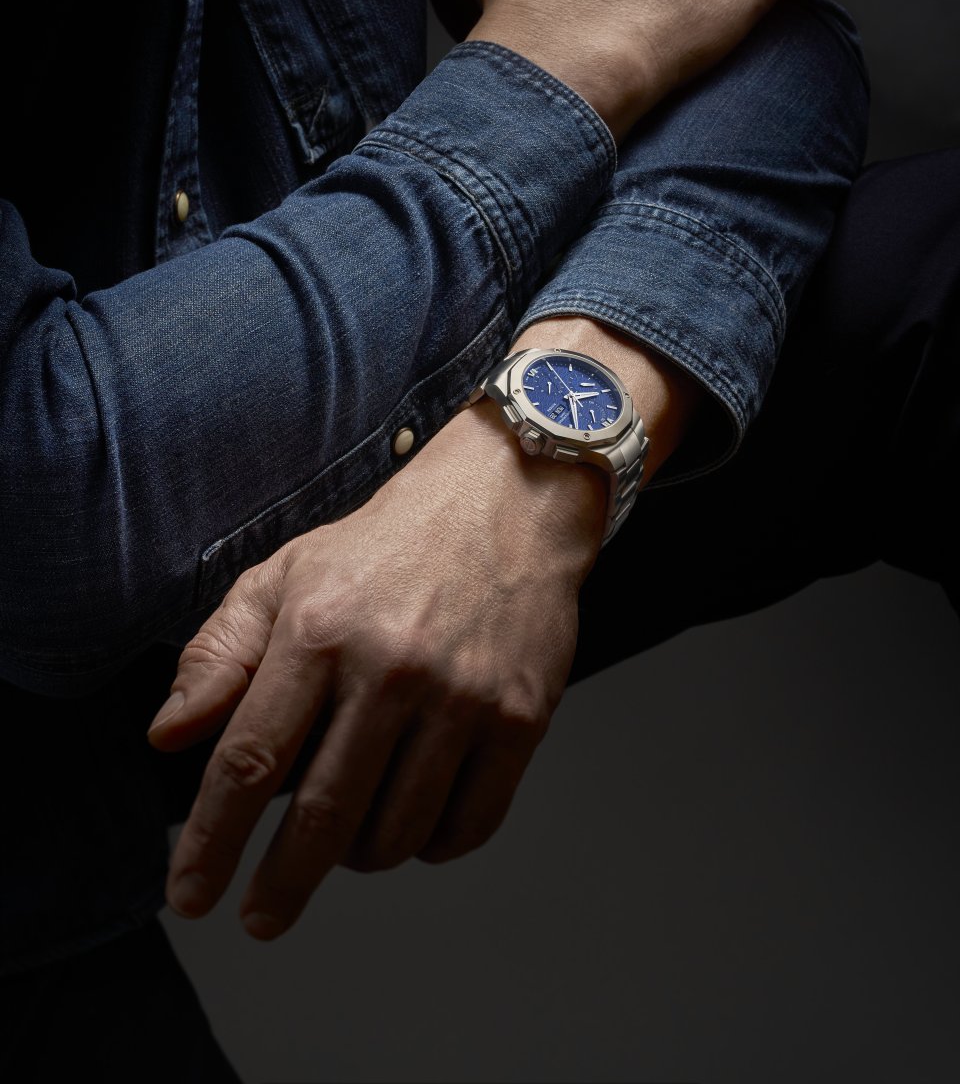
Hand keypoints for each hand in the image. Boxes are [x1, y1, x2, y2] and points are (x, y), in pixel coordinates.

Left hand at [148, 398, 606, 940]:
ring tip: (348, 834)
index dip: (212, 841)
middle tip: (259, 916)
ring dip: (359, 857)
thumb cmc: (386, 546)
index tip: (191, 894)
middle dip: (279, 885)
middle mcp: (390, 668)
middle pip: (321, 817)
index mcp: (318, 630)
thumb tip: (169, 737)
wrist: (507, 501)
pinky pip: (467, 827)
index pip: (249, 761)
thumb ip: (219, 655)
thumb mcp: (285, 576)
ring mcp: (461, 697)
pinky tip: (414, 825)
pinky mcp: (520, 718)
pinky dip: (431, 847)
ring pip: (395, 833)